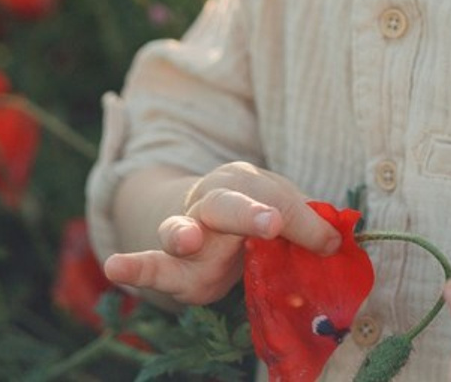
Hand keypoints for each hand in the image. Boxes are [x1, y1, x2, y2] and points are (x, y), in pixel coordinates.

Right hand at [103, 161, 339, 305]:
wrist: (207, 219)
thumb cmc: (255, 212)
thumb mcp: (283, 212)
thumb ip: (307, 226)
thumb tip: (334, 243)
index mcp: (248, 183)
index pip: (277, 199)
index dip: (300, 218)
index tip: (321, 239)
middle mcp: (213, 201)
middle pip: (229, 203)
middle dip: (249, 213)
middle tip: (270, 224)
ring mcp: (187, 231)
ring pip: (180, 227)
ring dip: (183, 232)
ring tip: (186, 238)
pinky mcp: (171, 267)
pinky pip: (150, 266)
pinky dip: (132, 267)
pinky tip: (116, 267)